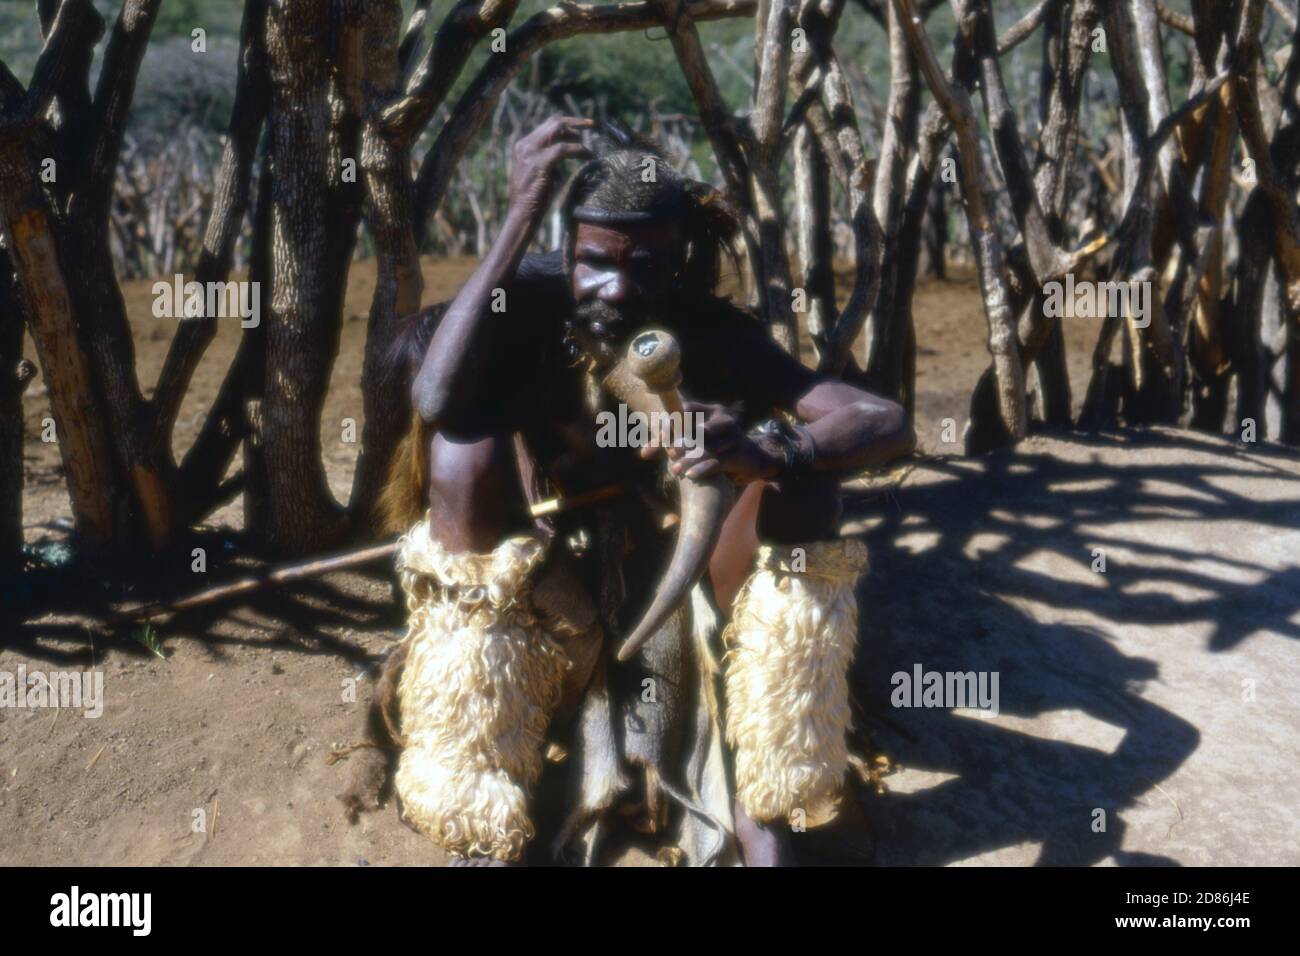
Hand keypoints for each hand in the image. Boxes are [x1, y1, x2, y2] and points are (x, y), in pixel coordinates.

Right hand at [508, 116, 592, 226]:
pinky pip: (563, 149)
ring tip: (589, 149)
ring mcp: (530, 153)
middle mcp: (524, 145)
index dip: (567, 124)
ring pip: (558, 130)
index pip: (547, 126)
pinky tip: (588, 157)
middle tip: (592, 125)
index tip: (583, 126)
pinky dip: (578, 150)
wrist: (521, 215)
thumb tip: (564, 150)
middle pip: (553, 122)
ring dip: (577, 137)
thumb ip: (546, 158)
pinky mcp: (540, 163)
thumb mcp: (538, 172)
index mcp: (523, 146)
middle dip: (575, 122)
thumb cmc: (532, 199)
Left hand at [640, 401, 781, 483]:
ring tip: (675, 470)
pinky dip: (703, 468)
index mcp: (710, 410)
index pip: (687, 410)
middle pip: (698, 428)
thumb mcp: (694, 442)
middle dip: (682, 442)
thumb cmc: (716, 446)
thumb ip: (669, 444)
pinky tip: (690, 476)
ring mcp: (734, 436)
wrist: (751, 458)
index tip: (660, 438)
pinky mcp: (739, 454)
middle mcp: (723, 419)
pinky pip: (719, 461)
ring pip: (708, 447)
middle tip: (669, 453)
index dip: (673, 423)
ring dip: (690, 459)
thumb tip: (643, 454)